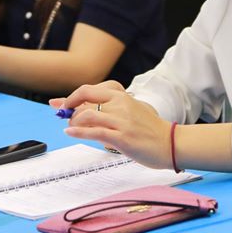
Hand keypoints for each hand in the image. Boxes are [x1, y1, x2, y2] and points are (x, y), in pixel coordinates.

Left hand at [51, 82, 173, 169]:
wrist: (171, 143)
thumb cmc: (151, 129)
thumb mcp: (132, 110)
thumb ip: (113, 108)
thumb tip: (88, 112)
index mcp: (122, 96)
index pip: (90, 89)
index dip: (72, 96)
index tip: (60, 103)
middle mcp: (120, 104)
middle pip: (85, 97)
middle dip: (68, 106)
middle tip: (61, 114)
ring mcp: (121, 120)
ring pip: (86, 115)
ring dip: (72, 121)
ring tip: (70, 127)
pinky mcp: (122, 137)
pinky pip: (94, 132)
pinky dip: (78, 132)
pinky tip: (70, 133)